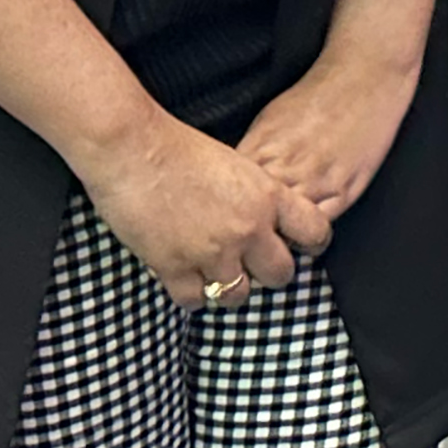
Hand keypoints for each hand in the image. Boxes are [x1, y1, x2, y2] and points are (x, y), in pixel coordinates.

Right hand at [80, 111, 317, 309]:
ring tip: (214, 275)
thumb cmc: (177, 146)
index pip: (315, 231)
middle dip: (267, 274)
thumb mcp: (234, 164)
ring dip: (227, 289)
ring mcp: (213, 252)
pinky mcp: (176, 267)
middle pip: (280, 275)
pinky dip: (190, 294)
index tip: (300, 248)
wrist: (132, 148)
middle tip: (251, 266)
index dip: (311, 244)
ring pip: (238, 296)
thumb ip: (255, 196)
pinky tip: (184, 278)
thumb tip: (263, 220)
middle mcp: (249, 229)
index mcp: (268, 197)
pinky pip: (195, 301)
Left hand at [239, 36, 423, 239]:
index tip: (219, 224)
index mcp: (260, 149)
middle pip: (252, 217)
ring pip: (284, 230)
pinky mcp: (343, 191)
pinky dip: (306, 238)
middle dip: (244, 234)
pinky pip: (317, 227)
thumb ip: (252, 153)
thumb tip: (234, 179)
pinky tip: (301, 241)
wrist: (362, 78)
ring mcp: (314, 182)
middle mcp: (284, 169)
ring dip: (274, 242)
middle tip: (240, 247)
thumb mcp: (269, 120)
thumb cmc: (316, 97)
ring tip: (269, 251)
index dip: (220, 212)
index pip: (227, 194)